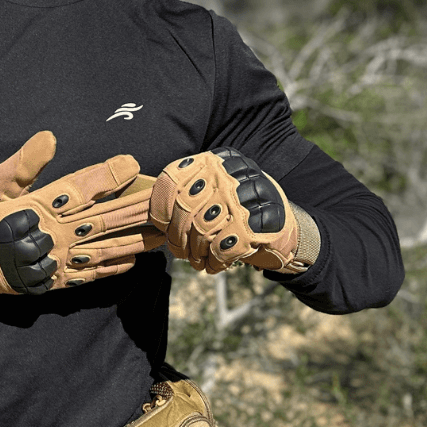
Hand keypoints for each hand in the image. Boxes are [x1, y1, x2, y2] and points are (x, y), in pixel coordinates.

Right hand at [0, 132, 160, 298]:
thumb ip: (23, 165)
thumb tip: (50, 138)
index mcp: (31, 208)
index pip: (77, 189)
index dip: (107, 175)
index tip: (132, 163)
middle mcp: (44, 237)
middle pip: (98, 221)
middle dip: (132, 210)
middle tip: (162, 201)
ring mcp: (45, 263)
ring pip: (97, 252)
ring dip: (130, 243)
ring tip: (158, 236)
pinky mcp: (42, 284)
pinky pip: (82, 279)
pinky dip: (106, 272)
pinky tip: (130, 265)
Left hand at [148, 148, 305, 274]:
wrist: (280, 228)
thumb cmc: (233, 212)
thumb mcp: (210, 192)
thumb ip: (182, 195)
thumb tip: (146, 214)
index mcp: (213, 162)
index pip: (172, 181)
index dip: (160, 209)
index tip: (162, 226)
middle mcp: (229, 174)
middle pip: (184, 208)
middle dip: (177, 237)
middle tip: (179, 251)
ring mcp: (246, 198)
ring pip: (202, 230)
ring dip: (195, 253)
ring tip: (197, 259)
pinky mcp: (260, 224)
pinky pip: (223, 248)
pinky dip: (215, 262)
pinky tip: (215, 264)